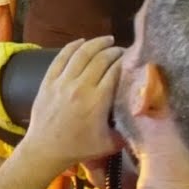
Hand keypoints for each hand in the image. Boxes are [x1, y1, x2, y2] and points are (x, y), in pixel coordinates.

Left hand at [15, 36, 125, 165]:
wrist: (46, 149)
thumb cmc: (79, 148)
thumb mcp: (110, 143)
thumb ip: (127, 130)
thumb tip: (143, 118)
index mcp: (97, 101)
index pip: (115, 71)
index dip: (125, 61)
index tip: (132, 58)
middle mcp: (80, 87)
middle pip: (100, 59)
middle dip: (114, 51)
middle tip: (121, 50)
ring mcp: (62, 82)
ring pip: (81, 54)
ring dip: (96, 43)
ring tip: (107, 40)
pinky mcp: (48, 81)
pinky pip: (61, 57)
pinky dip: (72, 46)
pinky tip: (82, 41)